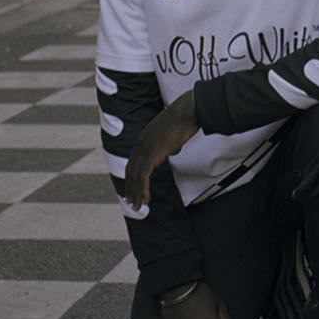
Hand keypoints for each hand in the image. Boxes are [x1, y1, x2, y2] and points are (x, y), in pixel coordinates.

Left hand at [125, 92, 198, 207]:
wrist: (188, 111)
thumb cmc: (185, 118)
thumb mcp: (174, 133)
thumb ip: (170, 143)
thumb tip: (172, 150)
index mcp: (144, 137)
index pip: (133, 161)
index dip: (132, 176)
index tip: (133, 187)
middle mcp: (141, 143)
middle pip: (130, 170)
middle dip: (130, 187)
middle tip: (131, 202)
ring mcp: (145, 148)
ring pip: (135, 176)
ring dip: (136, 193)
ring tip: (137, 207)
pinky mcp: (152, 154)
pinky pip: (143, 177)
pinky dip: (143, 190)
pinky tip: (145, 199)